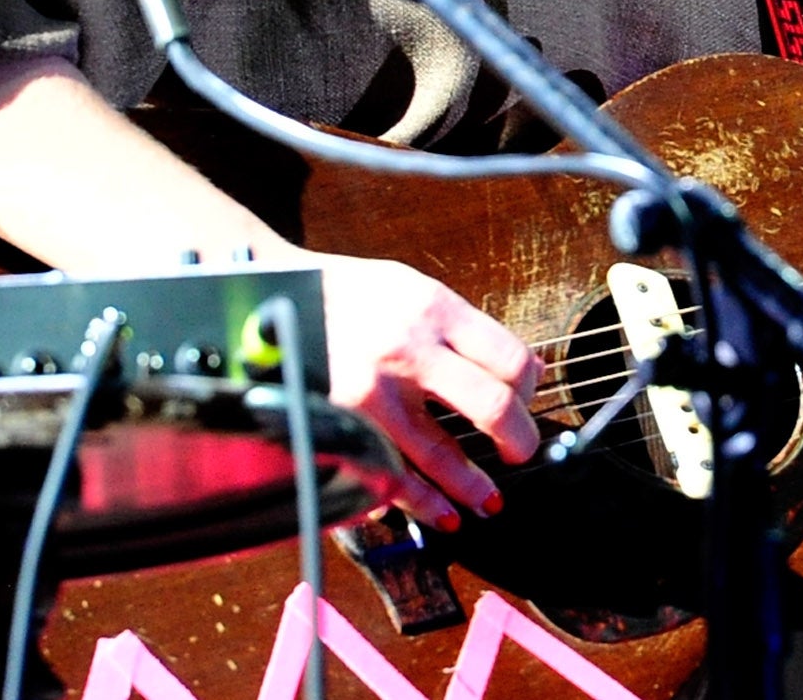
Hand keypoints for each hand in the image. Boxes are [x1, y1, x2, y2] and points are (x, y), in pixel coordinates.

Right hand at [295, 250, 542, 530]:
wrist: (272, 295)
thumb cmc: (349, 293)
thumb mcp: (412, 288)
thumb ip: (466, 328)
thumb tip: (526, 367)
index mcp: (432, 308)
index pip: (508, 357)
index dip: (529, 387)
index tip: (528, 398)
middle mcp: (407, 349)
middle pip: (490, 405)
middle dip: (518, 439)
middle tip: (521, 451)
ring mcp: (373, 391)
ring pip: (441, 453)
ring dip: (473, 486)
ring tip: (489, 501)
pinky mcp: (344, 422)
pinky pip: (392, 474)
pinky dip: (421, 502)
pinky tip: (442, 514)